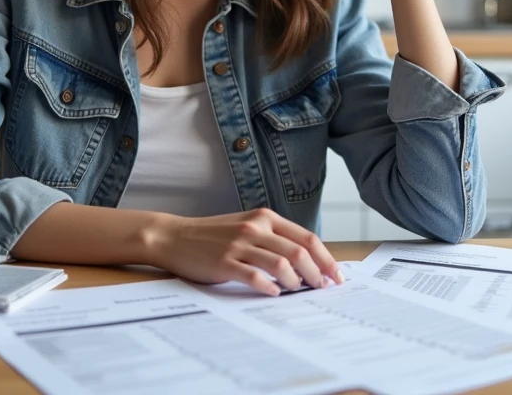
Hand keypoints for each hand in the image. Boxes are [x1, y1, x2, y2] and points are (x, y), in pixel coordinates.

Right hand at [145, 208, 343, 295]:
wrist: (175, 236)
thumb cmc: (214, 236)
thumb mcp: (247, 227)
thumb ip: (273, 239)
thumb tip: (306, 262)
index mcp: (265, 218)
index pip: (306, 237)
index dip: (326, 258)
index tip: (336, 276)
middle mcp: (255, 228)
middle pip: (299, 251)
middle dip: (316, 273)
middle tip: (322, 288)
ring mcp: (239, 245)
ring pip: (281, 263)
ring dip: (295, 281)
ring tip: (297, 290)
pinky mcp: (224, 262)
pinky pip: (254, 276)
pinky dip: (269, 287)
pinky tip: (274, 293)